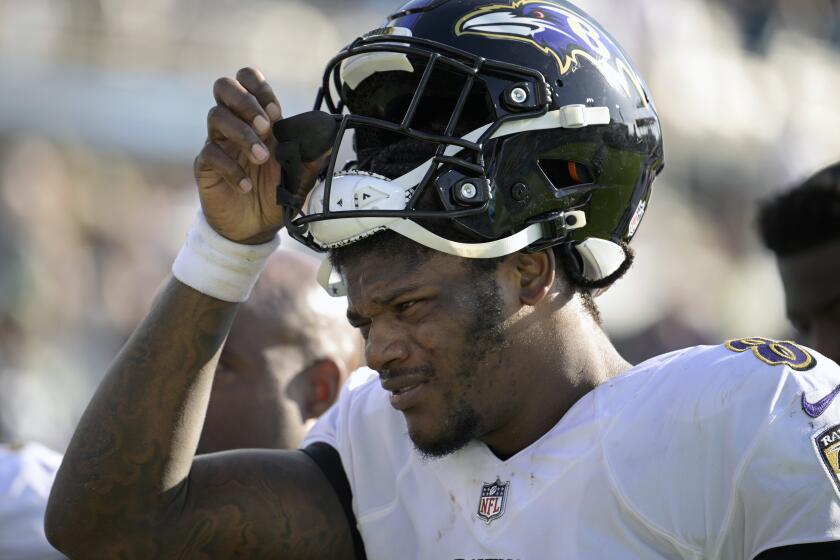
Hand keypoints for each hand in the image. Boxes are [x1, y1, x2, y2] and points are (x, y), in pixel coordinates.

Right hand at [194, 67, 326, 243]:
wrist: (256, 227)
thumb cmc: (276, 195)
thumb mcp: (301, 175)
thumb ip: (314, 154)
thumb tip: (332, 135)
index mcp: (258, 119)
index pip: (247, 80)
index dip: (260, 89)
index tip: (277, 112)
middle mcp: (235, 125)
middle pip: (223, 86)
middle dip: (246, 101)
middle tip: (266, 128)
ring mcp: (219, 143)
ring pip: (216, 116)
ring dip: (243, 134)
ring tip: (261, 159)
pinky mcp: (206, 165)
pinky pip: (210, 154)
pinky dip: (231, 169)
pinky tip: (246, 186)